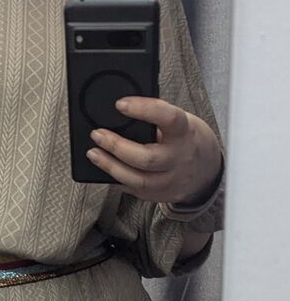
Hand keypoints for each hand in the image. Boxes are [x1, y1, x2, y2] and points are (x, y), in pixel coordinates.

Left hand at [87, 96, 222, 204]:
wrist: (207, 169)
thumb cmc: (186, 138)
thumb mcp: (180, 121)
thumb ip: (156, 118)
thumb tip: (121, 113)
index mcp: (185, 132)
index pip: (167, 117)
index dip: (143, 110)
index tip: (120, 104)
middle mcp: (179, 158)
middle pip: (146, 158)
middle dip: (116, 146)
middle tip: (97, 135)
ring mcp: (171, 180)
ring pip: (138, 180)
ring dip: (110, 167)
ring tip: (94, 154)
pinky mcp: (161, 195)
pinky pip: (135, 191)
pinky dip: (117, 179)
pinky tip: (106, 169)